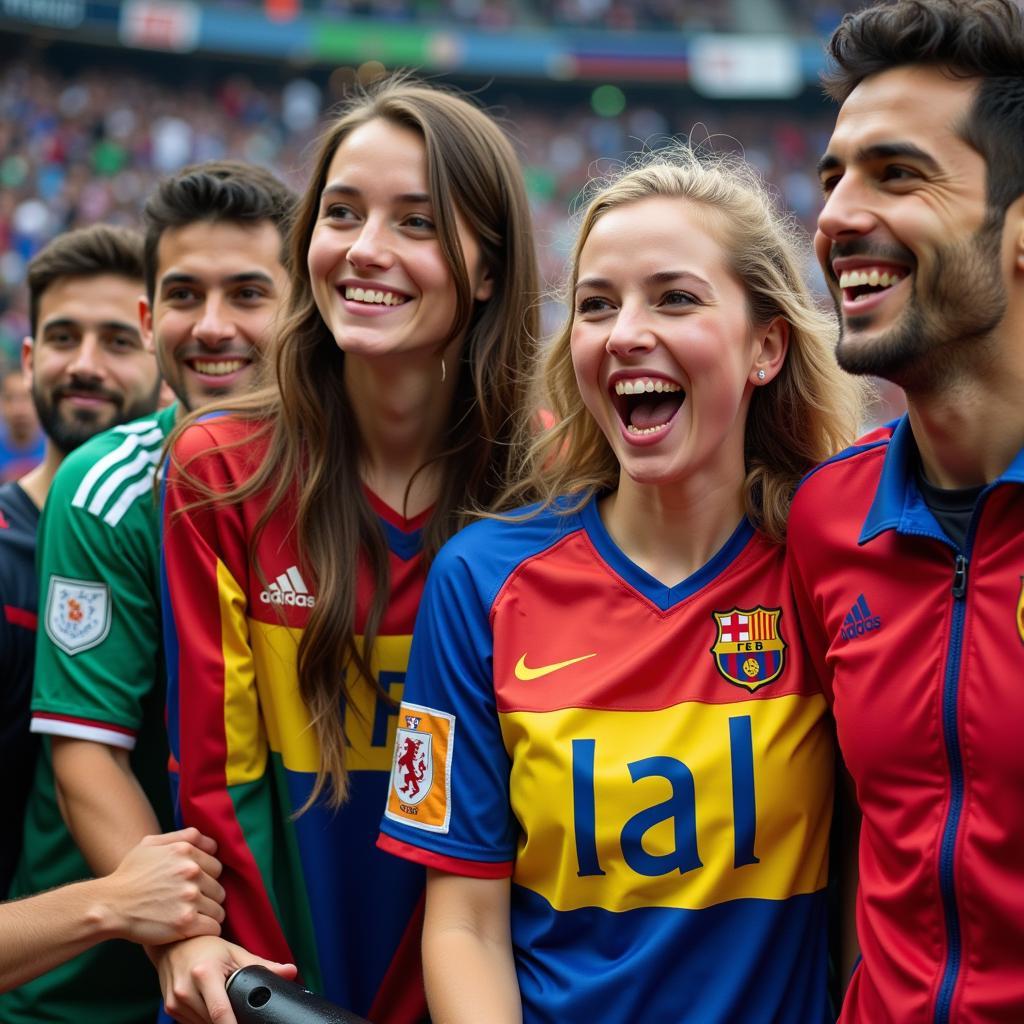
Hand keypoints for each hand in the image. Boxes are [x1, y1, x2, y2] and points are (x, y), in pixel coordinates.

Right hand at [97, 828, 225, 945]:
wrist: (109, 906)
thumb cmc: (129, 875)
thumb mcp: (151, 844)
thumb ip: (183, 836)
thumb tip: (213, 843)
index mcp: (185, 851)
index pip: (217, 866)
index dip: (207, 879)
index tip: (195, 888)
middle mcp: (191, 871)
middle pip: (219, 888)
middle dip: (208, 898)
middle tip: (190, 906)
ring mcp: (189, 897)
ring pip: (219, 909)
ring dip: (208, 915)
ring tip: (191, 919)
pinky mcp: (186, 922)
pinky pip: (214, 926)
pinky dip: (207, 930)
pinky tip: (193, 930)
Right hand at [148, 934, 297, 1023]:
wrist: (173, 944)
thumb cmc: (208, 947)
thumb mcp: (236, 953)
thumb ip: (263, 965)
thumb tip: (291, 972)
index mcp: (204, 973)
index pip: (220, 1011)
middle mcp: (186, 989)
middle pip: (213, 1020)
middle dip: (230, 1021)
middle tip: (240, 1012)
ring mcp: (175, 1001)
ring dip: (216, 1020)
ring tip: (223, 1001)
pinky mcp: (170, 1008)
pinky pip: (192, 1023)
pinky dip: (204, 1019)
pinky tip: (209, 1005)